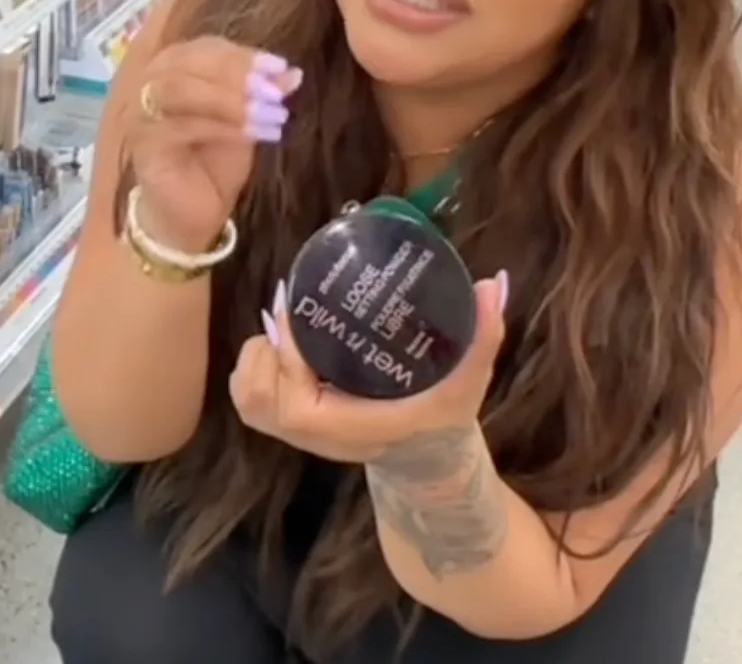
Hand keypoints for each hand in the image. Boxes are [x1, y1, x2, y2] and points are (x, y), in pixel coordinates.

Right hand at [127, 37, 302, 252]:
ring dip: (232, 101)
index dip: (245, 56)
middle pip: (193, 63)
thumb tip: (293, 73)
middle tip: (276, 94)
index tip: (281, 67)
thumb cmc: (215, 161)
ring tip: (272, 116)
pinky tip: (254, 134)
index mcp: (176, 64)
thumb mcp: (246, 119)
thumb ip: (263, 94)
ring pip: (184, 90)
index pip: (209, 48)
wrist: (190, 213)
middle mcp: (152, 80)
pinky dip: (223, 126)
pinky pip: (182, 126)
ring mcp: (142, 110)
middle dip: (239, 76)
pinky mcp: (143, 142)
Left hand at [229, 275, 506, 462]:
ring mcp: (299, 433)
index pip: (295, 401)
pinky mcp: (290, 424)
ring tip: (287, 326)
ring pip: (248, 397)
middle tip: (294, 311)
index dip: (286, 353)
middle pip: (259, 398)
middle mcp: (316, 434)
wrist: (427, 459)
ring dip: (259, 358)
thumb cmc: (442, 420)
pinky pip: (249, 397)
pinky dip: (256, 368)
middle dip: (269, 351)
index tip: (295, 306)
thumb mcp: (467, 382)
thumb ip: (482, 338)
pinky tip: (282, 343)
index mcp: (350, 426)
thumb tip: (493, 282)